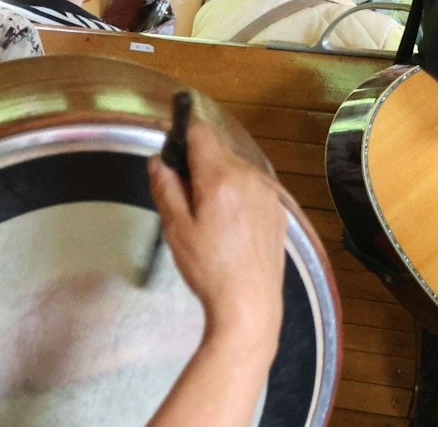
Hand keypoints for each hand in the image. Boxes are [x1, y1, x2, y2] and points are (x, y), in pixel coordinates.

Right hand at [150, 122, 286, 350]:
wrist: (250, 304)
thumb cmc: (209, 269)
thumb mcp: (176, 229)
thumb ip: (166, 188)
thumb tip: (158, 159)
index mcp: (222, 176)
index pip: (200, 132)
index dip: (182, 136)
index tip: (171, 155)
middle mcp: (250, 176)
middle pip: (218, 152)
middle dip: (198, 166)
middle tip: (184, 201)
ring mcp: (269, 193)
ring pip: (236, 170)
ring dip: (219, 181)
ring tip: (208, 221)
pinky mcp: (279, 210)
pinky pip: (253, 190)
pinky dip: (238, 197)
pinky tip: (230, 229)